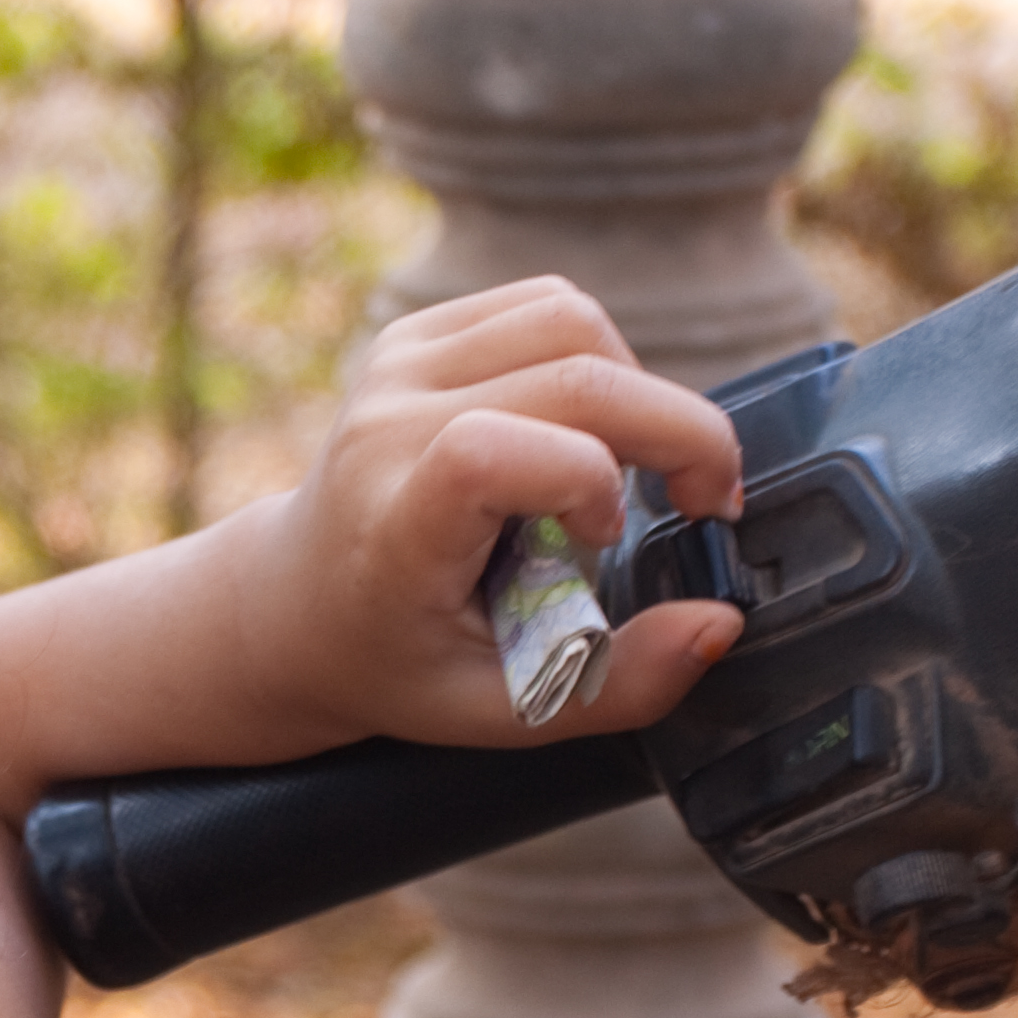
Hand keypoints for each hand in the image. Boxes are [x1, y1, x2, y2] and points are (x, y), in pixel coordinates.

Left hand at [249, 275, 751, 748]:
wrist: (295, 604)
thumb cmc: (402, 665)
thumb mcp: (507, 713)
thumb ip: (623, 684)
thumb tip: (722, 621)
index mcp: (394, 529)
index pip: (487, 452)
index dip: (585, 478)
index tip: (610, 539)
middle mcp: (386, 429)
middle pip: (571, 370)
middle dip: (676, 430)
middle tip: (702, 502)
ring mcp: (396, 368)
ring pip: (570, 318)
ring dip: (638, 388)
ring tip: (630, 468)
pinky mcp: (414, 334)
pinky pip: (546, 305)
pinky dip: (597, 358)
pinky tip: (585, 430)